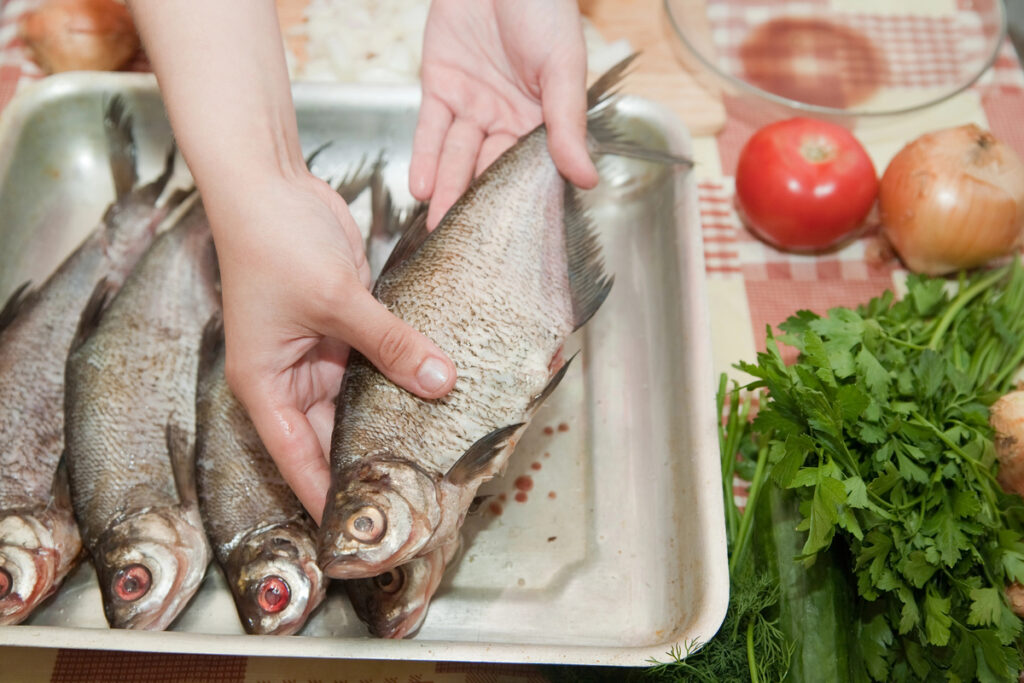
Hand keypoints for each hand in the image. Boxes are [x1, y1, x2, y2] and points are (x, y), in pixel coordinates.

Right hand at [209, 172, 456, 521]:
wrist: (270, 182)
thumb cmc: (273, 243)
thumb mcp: (333, 299)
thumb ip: (389, 342)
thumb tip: (440, 381)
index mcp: (265, 386)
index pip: (299, 461)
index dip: (328, 499)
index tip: (361, 536)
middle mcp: (289, 379)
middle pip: (331, 438)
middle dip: (369, 462)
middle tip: (417, 497)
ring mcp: (317, 354)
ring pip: (358, 402)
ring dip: (391, 419)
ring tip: (434, 456)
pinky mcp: (342, 329)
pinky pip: (374, 364)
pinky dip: (400, 376)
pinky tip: (434, 395)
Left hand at [410, 0, 598, 227]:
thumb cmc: (544, 8)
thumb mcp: (564, 68)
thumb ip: (567, 125)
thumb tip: (586, 178)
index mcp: (542, 119)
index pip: (531, 169)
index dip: (521, 201)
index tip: (513, 240)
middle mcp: (505, 118)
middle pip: (488, 169)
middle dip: (476, 205)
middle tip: (464, 244)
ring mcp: (471, 105)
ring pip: (456, 156)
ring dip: (446, 189)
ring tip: (436, 223)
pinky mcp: (439, 88)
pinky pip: (430, 130)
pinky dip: (424, 157)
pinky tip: (421, 187)